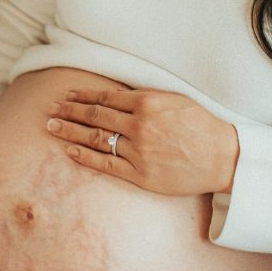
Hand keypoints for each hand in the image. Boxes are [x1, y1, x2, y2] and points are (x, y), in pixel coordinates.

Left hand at [46, 87, 238, 195]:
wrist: (221, 156)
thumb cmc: (201, 125)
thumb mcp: (174, 100)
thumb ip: (145, 97)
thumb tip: (117, 95)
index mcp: (147, 102)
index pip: (105, 97)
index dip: (82, 96)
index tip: (66, 95)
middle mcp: (139, 125)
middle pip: (95, 116)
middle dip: (69, 111)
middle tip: (50, 109)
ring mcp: (138, 151)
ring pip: (96, 139)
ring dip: (70, 131)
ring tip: (51, 126)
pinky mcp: (140, 175)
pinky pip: (107, 165)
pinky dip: (86, 157)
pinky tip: (70, 151)